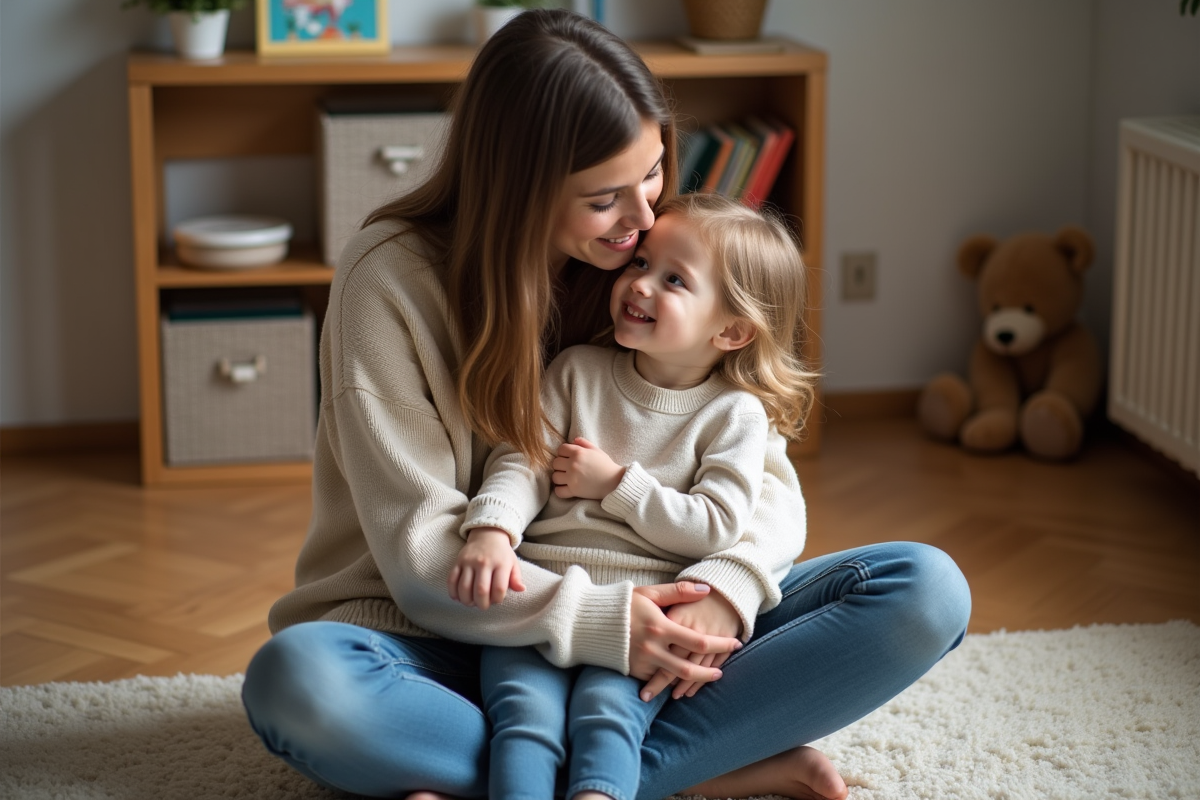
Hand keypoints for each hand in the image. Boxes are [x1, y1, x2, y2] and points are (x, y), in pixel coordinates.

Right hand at [448, 527, 525, 609]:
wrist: (487, 534)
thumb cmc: (502, 554)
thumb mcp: (513, 563)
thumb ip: (516, 578)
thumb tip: (522, 589)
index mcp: (501, 564)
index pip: (499, 588)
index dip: (497, 600)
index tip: (497, 601)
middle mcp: (484, 562)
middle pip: (481, 590)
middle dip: (481, 604)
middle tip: (483, 606)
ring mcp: (469, 561)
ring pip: (464, 587)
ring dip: (467, 600)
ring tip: (471, 603)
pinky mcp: (458, 561)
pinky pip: (452, 579)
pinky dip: (453, 592)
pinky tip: (458, 597)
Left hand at [552, 437, 624, 499]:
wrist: (614, 482)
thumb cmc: (606, 465)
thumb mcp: (597, 450)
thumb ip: (584, 443)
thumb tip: (573, 440)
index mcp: (578, 453)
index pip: (561, 449)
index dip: (564, 453)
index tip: (568, 457)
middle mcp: (573, 464)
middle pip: (555, 463)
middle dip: (561, 465)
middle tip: (567, 468)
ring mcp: (572, 478)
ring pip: (555, 477)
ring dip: (559, 477)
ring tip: (566, 478)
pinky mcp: (574, 490)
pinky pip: (558, 491)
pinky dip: (560, 490)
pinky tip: (565, 488)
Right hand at [628, 582, 741, 699]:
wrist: (589, 622)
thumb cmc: (623, 604)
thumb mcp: (650, 593)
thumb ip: (679, 592)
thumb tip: (707, 590)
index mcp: (660, 626)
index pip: (698, 641)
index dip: (720, 644)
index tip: (734, 643)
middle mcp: (652, 648)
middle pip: (688, 668)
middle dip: (708, 673)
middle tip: (721, 673)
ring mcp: (642, 662)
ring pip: (674, 678)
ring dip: (691, 682)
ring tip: (704, 678)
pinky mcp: (634, 671)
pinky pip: (657, 679)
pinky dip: (670, 681)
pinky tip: (681, 682)